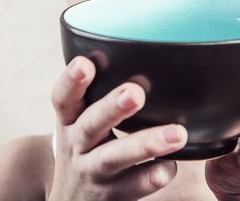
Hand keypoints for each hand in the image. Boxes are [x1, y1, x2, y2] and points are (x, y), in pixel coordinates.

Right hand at [48, 57, 187, 200]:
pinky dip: (151, 176)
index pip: (63, 98)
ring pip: (113, 158)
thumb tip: (140, 53)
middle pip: (90, 125)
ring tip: (177, 133)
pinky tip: (171, 167)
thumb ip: (99, 96)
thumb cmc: (84, 150)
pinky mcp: (110, 196)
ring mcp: (92, 172)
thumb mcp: (79, 123)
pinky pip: (132, 187)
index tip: (85, 63)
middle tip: (135, 92)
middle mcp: (76, 145)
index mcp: (70, 121)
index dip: (71, 81)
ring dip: (144, 144)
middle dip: (111, 108)